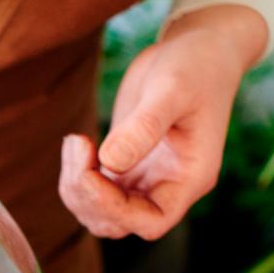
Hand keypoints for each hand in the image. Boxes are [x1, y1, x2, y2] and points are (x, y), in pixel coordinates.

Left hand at [59, 6, 265, 239]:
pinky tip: (76, 144)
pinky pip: (93, 192)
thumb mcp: (172, 90)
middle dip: (88, 194)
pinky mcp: (125, 166)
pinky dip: (76, 176)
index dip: (116, 210)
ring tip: (75, 141)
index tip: (92, 173)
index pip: (152, 222)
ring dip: (76, 188)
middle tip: (77, 145)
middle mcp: (167, 187)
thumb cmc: (197, 66)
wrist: (197, 50)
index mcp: (190, 178)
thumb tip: (109, 161)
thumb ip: (144, 127)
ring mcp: (145, 179)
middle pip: (118, 222)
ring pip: (100, 212)